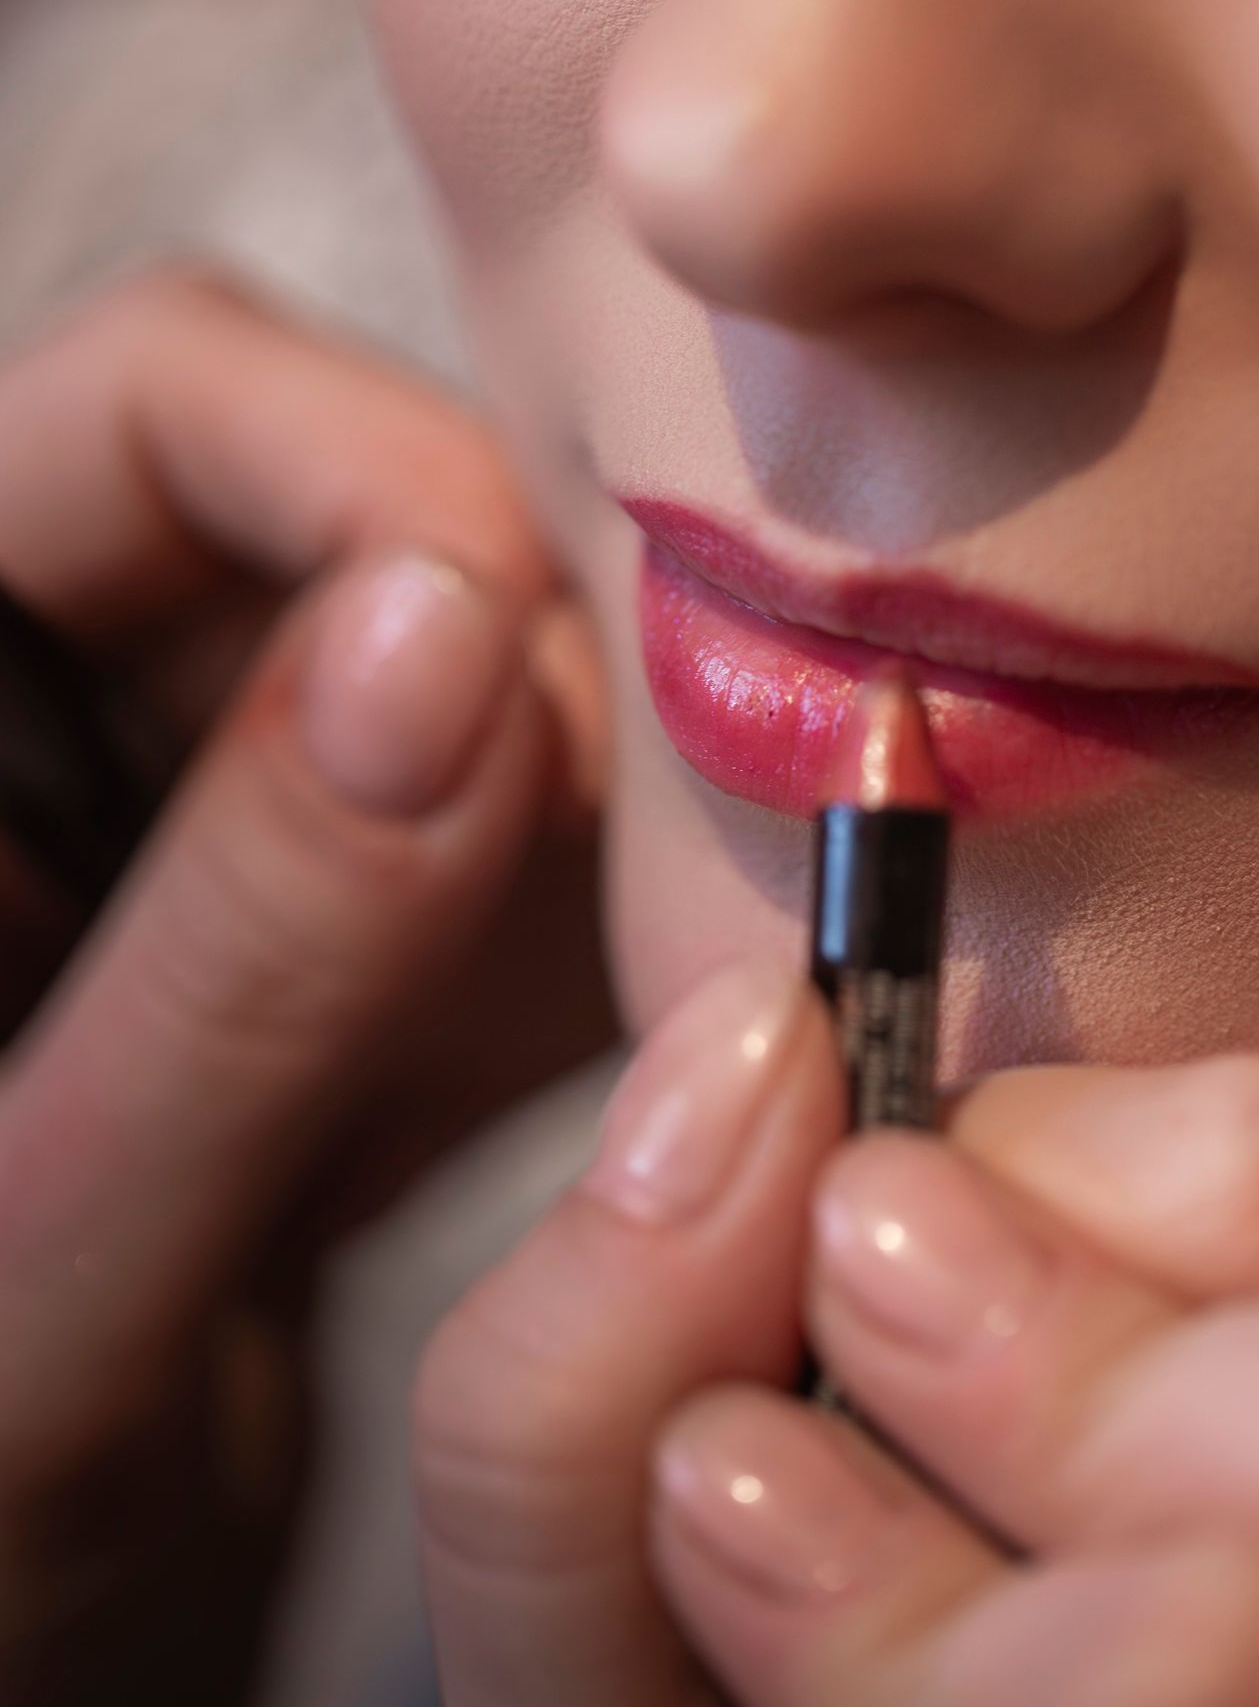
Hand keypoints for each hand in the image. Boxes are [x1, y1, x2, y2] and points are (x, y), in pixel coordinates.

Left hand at [0, 268, 612, 1706]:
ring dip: (612, 812)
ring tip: (739, 933)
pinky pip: (506, 904)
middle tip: (702, 814)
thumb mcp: (30, 1294)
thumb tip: (452, 635)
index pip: (146, 411)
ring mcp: (201, 876)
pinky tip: (709, 1046)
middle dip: (542, 651)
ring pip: (466, 712)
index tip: (548, 639)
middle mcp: (57, 753)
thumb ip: (234, 967)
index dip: (366, 468)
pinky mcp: (320, 1010)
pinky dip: (620, 961)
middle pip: (344, 537)